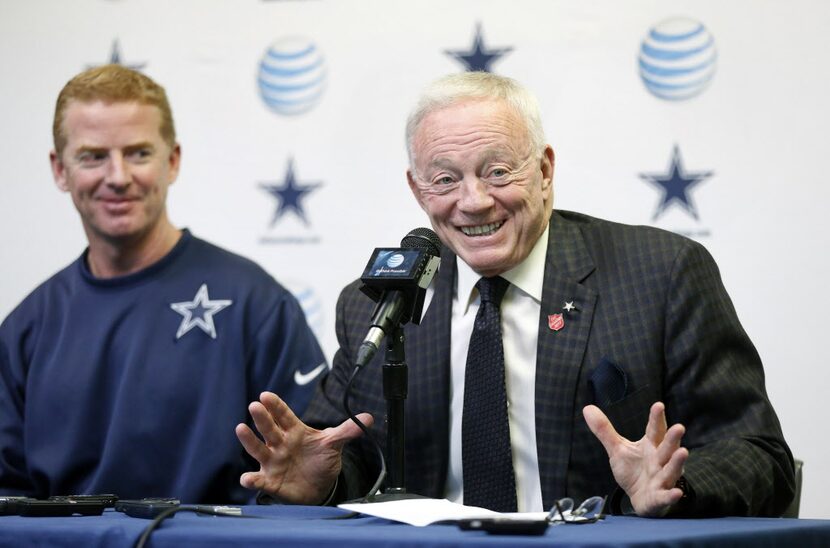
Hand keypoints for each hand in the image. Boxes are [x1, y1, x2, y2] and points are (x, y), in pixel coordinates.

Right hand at [235, 391, 372, 503]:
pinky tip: (247, 478)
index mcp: (294, 431)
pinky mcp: (271, 481)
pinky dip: (252, 480)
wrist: (320, 486)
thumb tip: (368, 418)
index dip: (275, 405)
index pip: (284, 415)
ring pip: (258, 449)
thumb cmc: (321, 460)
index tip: (266, 395)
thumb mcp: (334, 443)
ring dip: (249, 440)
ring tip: (240, 428)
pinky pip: (259, 480)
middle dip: (262, 418)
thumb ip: (348, 430)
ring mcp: (273, 461)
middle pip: (269, 429)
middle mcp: (280, 444)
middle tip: (255, 405)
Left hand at [583, 401, 687, 516]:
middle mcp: (660, 460)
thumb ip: (605, 430)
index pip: (654, 430)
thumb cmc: (633, 469)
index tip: (658, 405)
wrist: (639, 498)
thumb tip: (587, 408)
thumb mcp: (617, 449)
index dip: (656, 419)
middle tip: (679, 427)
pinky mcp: (660, 497)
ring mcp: (662, 479)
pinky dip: (671, 495)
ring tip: (683, 452)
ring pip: (671, 469)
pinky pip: (667, 496)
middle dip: (673, 438)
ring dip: (677, 462)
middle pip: (667, 448)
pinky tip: (677, 493)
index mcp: (651, 446)